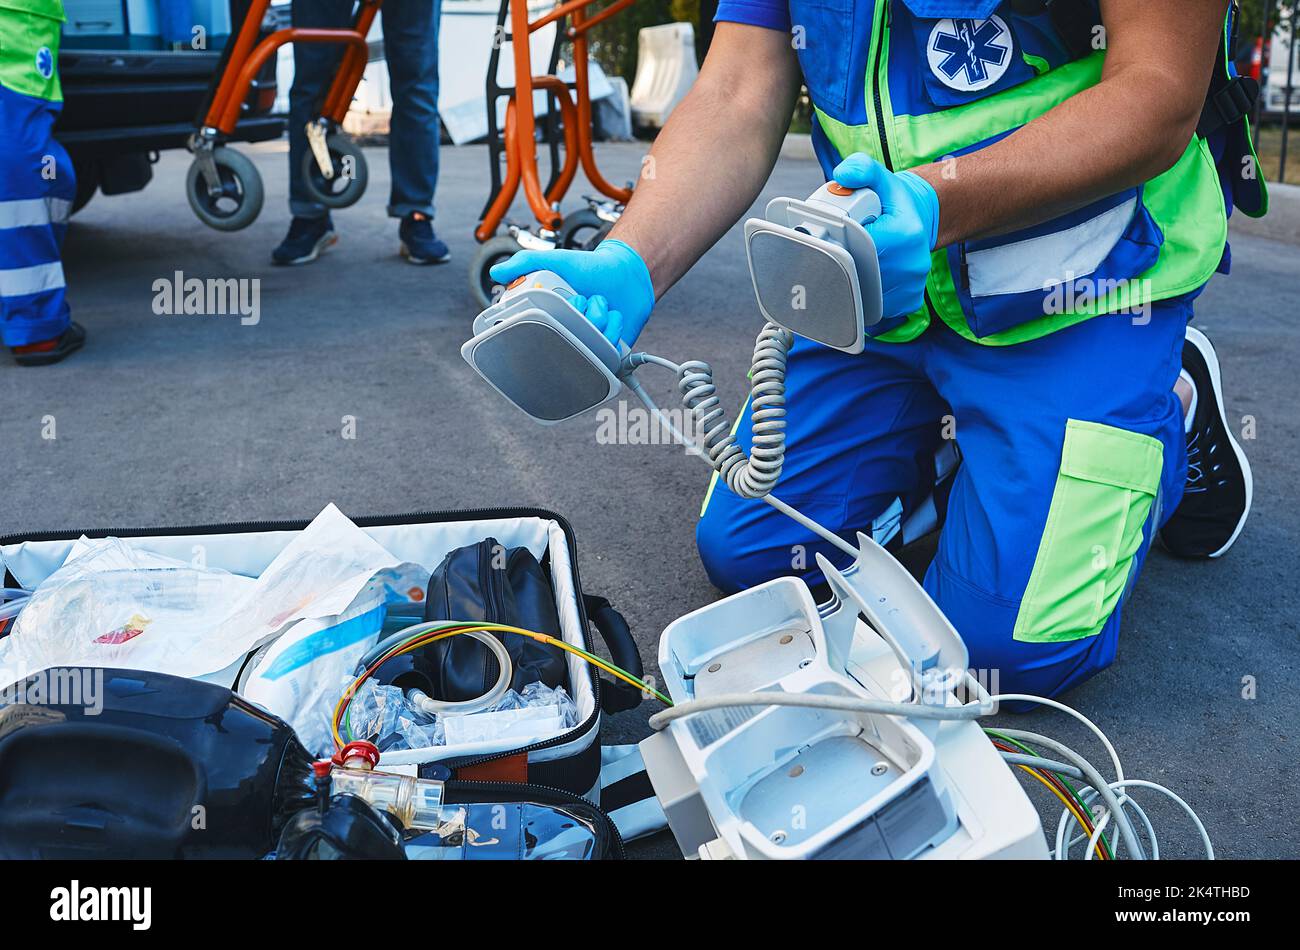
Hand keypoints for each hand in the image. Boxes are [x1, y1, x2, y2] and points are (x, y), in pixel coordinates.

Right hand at [489, 239, 655, 346]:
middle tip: (582, 296)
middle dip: (577, 313)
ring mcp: (588, 341)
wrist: (627, 271)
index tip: (559, 305)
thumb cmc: (591, 266)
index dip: (550, 318)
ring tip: (599, 302)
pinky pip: (609, 350)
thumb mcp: (555, 259)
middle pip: (566, 338)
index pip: (539, 332)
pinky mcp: (609, 349)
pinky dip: (614, 327)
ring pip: (589, 342)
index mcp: (551, 316)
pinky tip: (613, 314)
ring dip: (598, 317)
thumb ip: (525, 262)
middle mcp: (568, 331)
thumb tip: (496, 272)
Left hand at [831, 154, 939, 319]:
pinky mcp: (908, 301)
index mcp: (905, 234)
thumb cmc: (893, 202)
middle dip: (842, 265)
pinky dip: (864, 297)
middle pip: (860, 275)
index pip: (860, 250)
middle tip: (834, 253)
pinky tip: (862, 279)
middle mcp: (913, 263)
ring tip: (850, 263)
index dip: (839, 247)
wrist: (922, 220)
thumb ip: (860, 168)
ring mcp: (912, 286)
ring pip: (865, 295)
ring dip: (852, 283)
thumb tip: (842, 175)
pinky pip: (877, 309)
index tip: (828, 243)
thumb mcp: (879, 176)